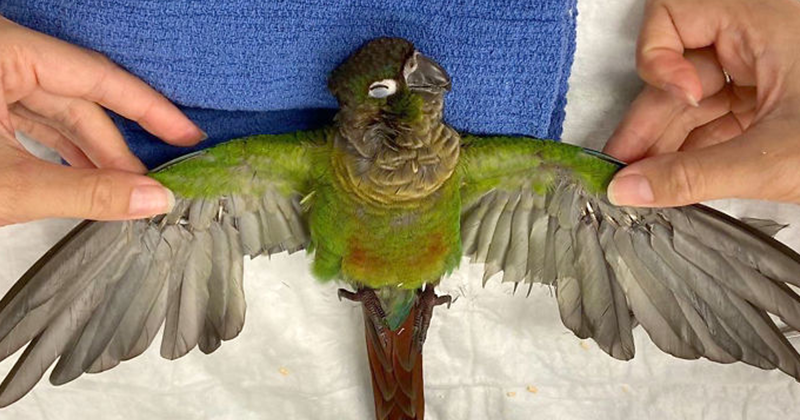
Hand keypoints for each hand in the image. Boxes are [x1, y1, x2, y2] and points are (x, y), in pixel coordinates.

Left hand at [0, 16, 203, 225]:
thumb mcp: (12, 187)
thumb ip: (86, 192)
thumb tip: (153, 198)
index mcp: (3, 52)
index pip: (97, 75)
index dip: (149, 109)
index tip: (186, 135)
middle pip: (79, 97)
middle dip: (116, 147)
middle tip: (153, 182)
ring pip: (56, 110)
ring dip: (92, 152)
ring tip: (123, 188)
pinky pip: (31, 116)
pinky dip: (60, 148)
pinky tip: (83, 176)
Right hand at [604, 0, 799, 206]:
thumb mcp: (772, 158)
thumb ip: (692, 176)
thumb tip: (631, 189)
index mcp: (762, 23)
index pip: (673, 15)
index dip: (658, 57)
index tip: (678, 96)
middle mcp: (757, 41)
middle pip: (677, 73)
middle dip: (649, 124)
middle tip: (623, 167)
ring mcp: (763, 76)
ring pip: (694, 105)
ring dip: (665, 147)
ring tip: (642, 185)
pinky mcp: (769, 109)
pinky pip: (715, 124)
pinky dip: (693, 154)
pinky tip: (673, 181)